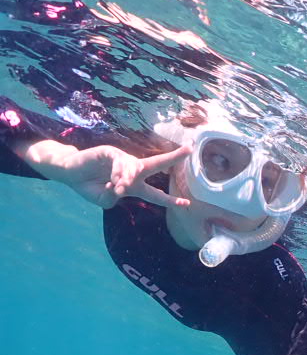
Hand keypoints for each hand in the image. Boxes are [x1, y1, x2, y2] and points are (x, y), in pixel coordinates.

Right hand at [23, 140, 191, 208]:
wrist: (68, 172)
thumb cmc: (87, 186)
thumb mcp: (102, 200)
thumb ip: (112, 198)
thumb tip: (120, 189)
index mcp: (133, 186)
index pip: (155, 194)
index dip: (169, 200)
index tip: (186, 203)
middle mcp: (131, 172)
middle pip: (156, 165)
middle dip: (173, 159)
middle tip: (188, 151)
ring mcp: (121, 161)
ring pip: (134, 169)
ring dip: (129, 179)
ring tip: (119, 186)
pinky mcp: (110, 153)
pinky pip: (119, 162)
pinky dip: (119, 172)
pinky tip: (114, 180)